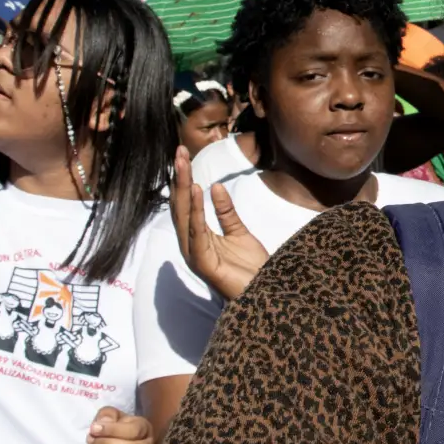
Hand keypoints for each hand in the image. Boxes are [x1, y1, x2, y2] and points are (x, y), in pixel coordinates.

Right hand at [170, 146, 267, 301]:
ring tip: (183, 165)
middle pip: (181, 206)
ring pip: (184, 216)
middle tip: (179, 152)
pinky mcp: (204, 263)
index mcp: (198, 237)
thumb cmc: (251, 268)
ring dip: (183, 189)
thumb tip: (216, 186)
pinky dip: (196, 211)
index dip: (184, 179)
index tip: (183, 155)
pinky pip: (197, 232)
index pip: (186, 204)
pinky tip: (195, 190)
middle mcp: (191, 244)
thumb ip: (226, 212)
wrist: (265, 292)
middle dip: (179, 178)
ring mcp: (195, 254)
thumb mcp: (239, 232)